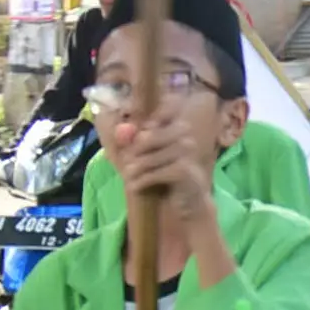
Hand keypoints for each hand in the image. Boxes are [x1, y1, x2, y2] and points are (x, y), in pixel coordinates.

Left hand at [111, 104, 223, 232]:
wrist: (189, 202)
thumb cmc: (165, 175)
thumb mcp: (146, 157)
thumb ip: (132, 141)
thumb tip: (120, 130)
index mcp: (177, 125)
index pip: (166, 107)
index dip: (149, 119)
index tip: (137, 137)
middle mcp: (184, 135)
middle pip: (149, 135)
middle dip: (133, 151)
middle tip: (125, 164)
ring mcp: (187, 152)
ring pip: (150, 157)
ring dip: (134, 169)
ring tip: (127, 177)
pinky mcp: (184, 171)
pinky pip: (156, 173)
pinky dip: (141, 181)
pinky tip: (134, 188)